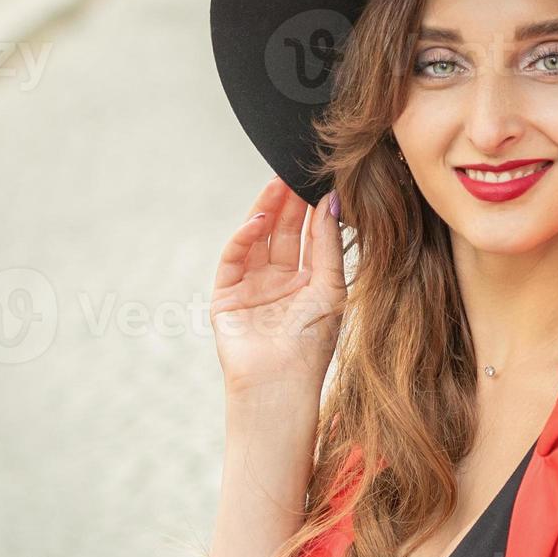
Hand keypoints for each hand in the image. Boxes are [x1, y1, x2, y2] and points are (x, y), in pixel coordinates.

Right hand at [211, 177, 344, 397]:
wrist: (280, 385)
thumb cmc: (312, 346)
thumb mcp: (331, 290)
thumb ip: (329, 245)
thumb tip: (331, 201)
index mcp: (308, 284)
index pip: (310, 238)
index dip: (314, 210)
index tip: (322, 181)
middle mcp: (279, 282)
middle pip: (284, 232)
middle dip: (290, 203)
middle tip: (297, 171)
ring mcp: (251, 286)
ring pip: (258, 238)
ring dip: (267, 210)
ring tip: (278, 182)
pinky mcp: (226, 294)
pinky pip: (234, 257)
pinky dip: (244, 236)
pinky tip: (259, 219)